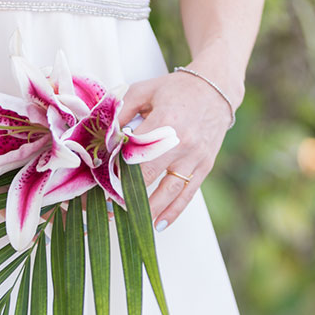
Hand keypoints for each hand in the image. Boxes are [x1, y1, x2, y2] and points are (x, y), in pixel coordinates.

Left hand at [117, 67, 236, 231]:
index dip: (115, 171)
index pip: (133, 154)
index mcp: (165, 121)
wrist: (217, 89)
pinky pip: (187, 194)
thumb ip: (121, 111)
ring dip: (148, 210)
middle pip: (148, 177)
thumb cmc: (176, 90)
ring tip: (129, 224)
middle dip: (126, 195)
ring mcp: (195, 158)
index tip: (97, 186)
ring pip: (169, 192)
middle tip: (106, 209)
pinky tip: (158, 225)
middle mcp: (182, 143)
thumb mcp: (144, 91)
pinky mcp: (204, 167)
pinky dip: (173, 212)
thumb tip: (101, 135)